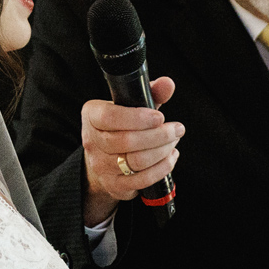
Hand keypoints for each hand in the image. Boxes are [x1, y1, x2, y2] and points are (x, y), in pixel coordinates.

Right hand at [81, 76, 182, 227]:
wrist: (104, 158)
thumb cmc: (120, 126)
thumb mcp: (131, 105)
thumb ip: (150, 93)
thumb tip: (167, 84)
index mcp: (92, 115)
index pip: (109, 117)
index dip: (137, 118)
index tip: (159, 117)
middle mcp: (92, 141)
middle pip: (126, 141)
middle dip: (158, 135)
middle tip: (176, 129)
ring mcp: (101, 166)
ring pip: (136, 161)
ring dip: (163, 151)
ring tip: (173, 141)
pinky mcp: (113, 184)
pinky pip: (142, 180)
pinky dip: (162, 168)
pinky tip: (170, 157)